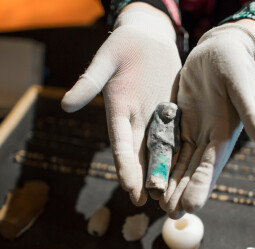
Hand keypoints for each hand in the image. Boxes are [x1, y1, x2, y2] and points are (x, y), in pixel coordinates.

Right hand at [61, 7, 180, 205]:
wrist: (147, 39)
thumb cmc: (122, 45)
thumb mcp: (105, 60)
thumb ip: (89, 83)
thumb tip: (66, 105)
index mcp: (118, 114)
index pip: (121, 146)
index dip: (125, 168)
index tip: (129, 188)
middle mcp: (137, 122)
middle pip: (140, 155)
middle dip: (144, 179)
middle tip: (149, 203)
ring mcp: (156, 120)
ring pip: (160, 151)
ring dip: (164, 172)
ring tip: (169, 195)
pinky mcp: (173, 114)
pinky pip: (178, 135)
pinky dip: (182, 153)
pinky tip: (189, 169)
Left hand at [160, 22, 254, 217]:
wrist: (219, 50)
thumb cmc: (235, 64)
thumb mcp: (243, 86)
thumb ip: (252, 113)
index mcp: (224, 135)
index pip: (211, 166)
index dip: (201, 187)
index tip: (190, 207)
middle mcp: (210, 139)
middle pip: (194, 172)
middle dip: (182, 193)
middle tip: (169, 214)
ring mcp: (195, 132)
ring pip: (181, 163)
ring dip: (171, 183)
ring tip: (159, 203)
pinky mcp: (181, 123)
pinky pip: (170, 146)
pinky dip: (163, 161)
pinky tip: (152, 174)